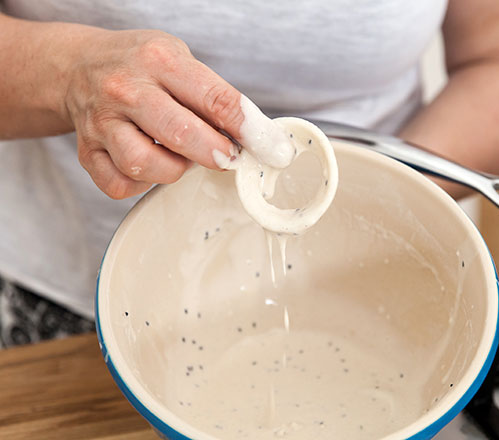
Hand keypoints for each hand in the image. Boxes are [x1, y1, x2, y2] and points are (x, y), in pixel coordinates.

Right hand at [64, 29, 243, 198]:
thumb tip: (255, 137)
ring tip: (181, 156)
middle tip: (228, 157)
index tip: (268, 146)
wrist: (79, 66)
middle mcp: (126, 89)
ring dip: (175, 170)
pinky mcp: (87, 151)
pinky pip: (120, 185)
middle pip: (181, 134)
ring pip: (146, 165)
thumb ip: (214, 96)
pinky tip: (151, 166)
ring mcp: (102, 122)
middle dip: (215, 153)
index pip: (215, 99)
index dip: (248, 129)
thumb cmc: (142, 66)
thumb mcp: (180, 60)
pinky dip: (142, 184)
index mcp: (159, 60)